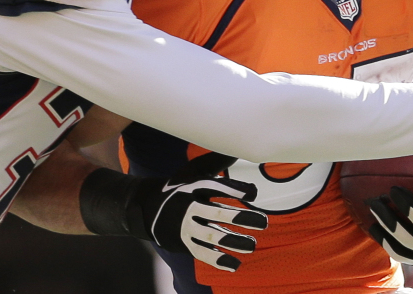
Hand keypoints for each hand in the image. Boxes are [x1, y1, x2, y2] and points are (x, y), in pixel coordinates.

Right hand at [130, 153, 267, 271]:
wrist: (148, 206)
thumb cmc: (181, 185)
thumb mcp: (196, 170)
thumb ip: (219, 161)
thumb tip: (242, 147)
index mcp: (194, 185)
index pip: (218, 186)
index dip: (236, 190)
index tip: (254, 194)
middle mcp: (189, 205)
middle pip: (217, 213)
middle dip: (241, 218)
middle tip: (264, 222)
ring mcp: (185, 225)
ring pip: (212, 235)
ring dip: (234, 241)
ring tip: (252, 245)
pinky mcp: (183, 242)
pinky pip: (202, 253)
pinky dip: (218, 260)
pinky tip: (235, 264)